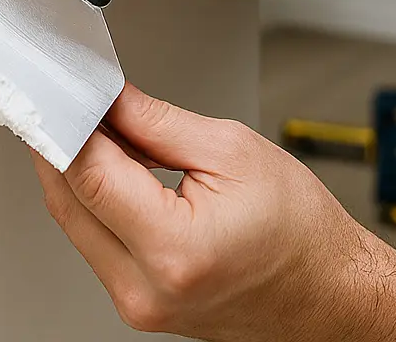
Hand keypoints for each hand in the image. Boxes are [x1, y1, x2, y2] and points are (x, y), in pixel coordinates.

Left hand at [31, 84, 388, 340]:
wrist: (329, 292)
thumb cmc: (302, 232)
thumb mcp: (233, 151)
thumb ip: (158, 122)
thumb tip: (109, 100)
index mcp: (173, 248)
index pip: (89, 175)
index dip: (70, 125)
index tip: (69, 92)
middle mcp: (145, 288)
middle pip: (68, 203)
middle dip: (66, 144)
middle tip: (82, 101)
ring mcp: (137, 304)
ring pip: (76, 224)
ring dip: (82, 173)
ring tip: (112, 134)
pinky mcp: (138, 304)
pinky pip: (96, 244)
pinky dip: (100, 203)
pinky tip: (120, 172)